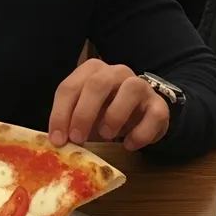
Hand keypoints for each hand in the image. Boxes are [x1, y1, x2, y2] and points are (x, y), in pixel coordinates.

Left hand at [48, 59, 169, 151]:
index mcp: (91, 71)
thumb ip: (70, 122)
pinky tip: (129, 145)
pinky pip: (155, 114)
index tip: (58, 139)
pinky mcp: (159, 104)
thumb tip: (55, 141)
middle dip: (84, 113)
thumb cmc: (104, 113)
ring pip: (130, 90)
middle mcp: (115, 72)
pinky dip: (141, 133)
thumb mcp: (83, 115)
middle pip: (97, 84)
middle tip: (78, 139)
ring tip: (106, 136)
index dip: (60, 113)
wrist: (140, 114)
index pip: (69, 87)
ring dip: (115, 115)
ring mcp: (140, 85)